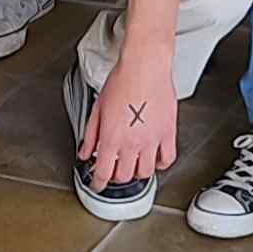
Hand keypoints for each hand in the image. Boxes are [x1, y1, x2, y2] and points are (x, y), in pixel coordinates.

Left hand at [79, 53, 180, 187]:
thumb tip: (85, 151)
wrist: (145, 66)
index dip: (98, 183)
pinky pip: (167, 158)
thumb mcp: (98, 108)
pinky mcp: (168, 133)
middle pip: (124, 176)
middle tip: (114, 170)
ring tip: (133, 165)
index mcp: (111, 138)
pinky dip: (160, 164)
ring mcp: (152, 140)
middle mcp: (132, 143)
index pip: (103, 172)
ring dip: (137, 173)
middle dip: (116, 177)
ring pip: (145, 172)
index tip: (97, 185)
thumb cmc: (122, 81)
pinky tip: (154, 159)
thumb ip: (90, 134)